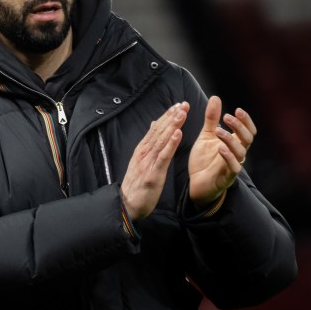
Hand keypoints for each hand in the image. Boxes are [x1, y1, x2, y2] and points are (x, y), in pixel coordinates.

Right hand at [120, 102, 187, 220]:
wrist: (126, 204)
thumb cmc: (136, 185)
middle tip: (184, 104)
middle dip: (172, 117)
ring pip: (162, 140)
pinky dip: (170, 144)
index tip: (178, 105)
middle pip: (159, 131)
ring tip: (182, 114)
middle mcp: (144, 153)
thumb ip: (148, 144)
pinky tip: (178, 134)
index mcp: (142, 150)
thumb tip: (153, 125)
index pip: (155, 129)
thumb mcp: (140, 162)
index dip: (167, 116)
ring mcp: (147, 162)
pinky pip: (163, 156)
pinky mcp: (153, 173)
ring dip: (173, 126)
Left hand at [188, 95, 255, 205]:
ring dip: (230, 139)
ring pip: (241, 152)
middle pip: (248, 139)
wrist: (196, 183)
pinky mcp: (226, 177)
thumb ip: (211, 119)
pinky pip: (233, 167)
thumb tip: (215, 97)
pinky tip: (220, 148)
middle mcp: (237, 154)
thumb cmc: (204, 160)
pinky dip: (228, 157)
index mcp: (235, 144)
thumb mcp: (206, 136)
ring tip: (218, 131)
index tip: (237, 110)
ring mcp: (233, 166)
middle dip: (240, 127)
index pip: (248, 131)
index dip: (246, 121)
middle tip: (227, 116)